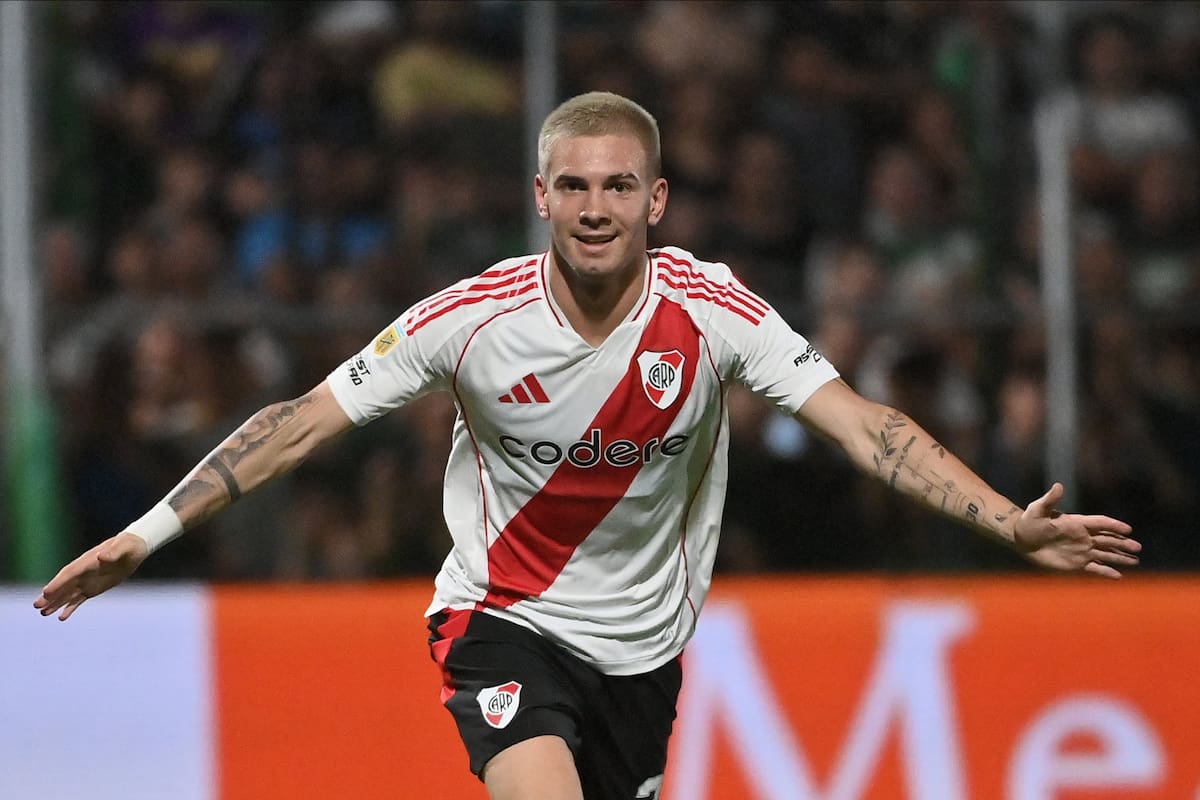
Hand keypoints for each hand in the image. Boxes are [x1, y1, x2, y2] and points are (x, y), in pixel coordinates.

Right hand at [33, 532, 149, 620]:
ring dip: (56, 603)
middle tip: (36, 606)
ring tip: (43, 613)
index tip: (46, 592)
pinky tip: (61, 617)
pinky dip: (70, 608)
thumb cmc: (128, 545)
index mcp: (87, 561)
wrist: (134, 548)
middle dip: (51, 595)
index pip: (69, 573)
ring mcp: (86, 581)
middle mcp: (83, 572)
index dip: (58, 583)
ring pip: (67, 594)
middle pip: (64, 585)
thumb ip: (113, 552)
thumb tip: (101, 556)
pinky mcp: (93, 588)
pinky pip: (78, 600)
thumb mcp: (123, 547)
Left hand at [1013, 483, 1140, 577]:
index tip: (1127, 529)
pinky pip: (1095, 568)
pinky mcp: (1076, 564)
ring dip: (1120, 557)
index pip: (1100, 523)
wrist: (1021, 540)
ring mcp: (1081, 551)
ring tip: (1136, 560)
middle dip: (1123, 543)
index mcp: (1077, 523)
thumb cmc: (1029, 522)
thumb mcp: (1037, 509)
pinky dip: (1106, 572)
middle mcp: (1083, 537)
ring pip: (1106, 554)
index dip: (1113, 525)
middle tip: (1138, 547)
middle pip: (1108, 540)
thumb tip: (1058, 486)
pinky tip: (1119, 576)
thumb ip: (1049, 500)